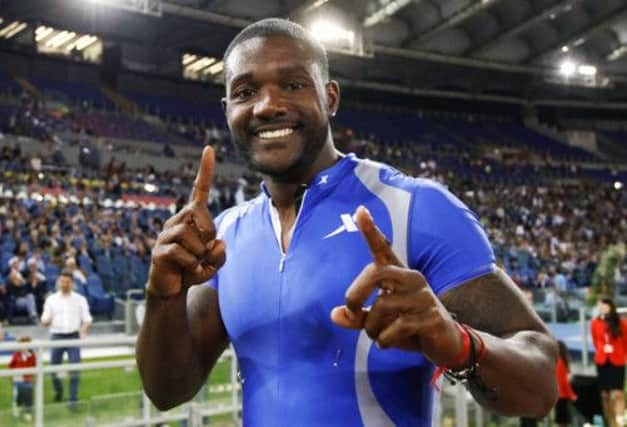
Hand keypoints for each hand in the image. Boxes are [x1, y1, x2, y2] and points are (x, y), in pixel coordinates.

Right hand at [147, 146, 225, 297]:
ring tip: (194, 263)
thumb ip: (220, 253)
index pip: (200, 190)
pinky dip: (192, 266)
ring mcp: (166, 234)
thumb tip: (217, 243)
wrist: (172, 288)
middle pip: (201, 216)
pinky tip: (188, 271)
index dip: (205, 170)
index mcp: (192, 217)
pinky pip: (182, 254)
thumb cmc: (194, 268)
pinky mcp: (159, 250)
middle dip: (209, 236)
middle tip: (203, 253)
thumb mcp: (214, 262)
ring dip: (201, 255)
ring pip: (192, 236)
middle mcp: (177, 220)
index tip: (210, 148)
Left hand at [330, 206, 462, 366]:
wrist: (446, 346)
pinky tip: (387, 343)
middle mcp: (412, 279)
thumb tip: (334, 315)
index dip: (371, 230)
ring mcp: (424, 297)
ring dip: (371, 328)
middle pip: (374, 273)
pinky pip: (396, 327)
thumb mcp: (380, 322)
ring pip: (382, 306)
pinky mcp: (432, 317)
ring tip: (377, 336)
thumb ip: (358, 317)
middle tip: (352, 312)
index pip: (383, 248)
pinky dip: (384, 340)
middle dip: (355, 294)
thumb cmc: (409, 328)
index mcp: (399, 275)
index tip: (360, 210)